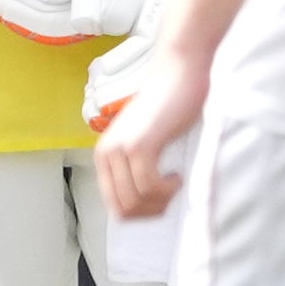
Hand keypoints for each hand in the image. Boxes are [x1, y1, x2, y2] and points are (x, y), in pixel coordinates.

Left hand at [95, 41, 212, 220]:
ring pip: (136, 200)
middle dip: (153, 210)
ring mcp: (121, 149)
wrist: (179, 73)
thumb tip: (148, 202)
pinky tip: (177, 175)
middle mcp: (107, 154)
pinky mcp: (139, 145)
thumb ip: (138, 166)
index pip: (116, 207)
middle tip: (172, 193)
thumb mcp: (146, 140)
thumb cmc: (170, 106)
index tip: (164, 198)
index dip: (144, 212)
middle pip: (125, 209)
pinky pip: (149, 186)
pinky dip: (167, 188)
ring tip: (175, 183)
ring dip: (162, 199)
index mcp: (105, 156)